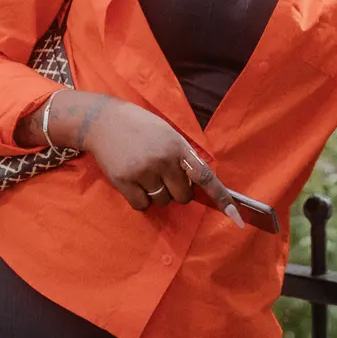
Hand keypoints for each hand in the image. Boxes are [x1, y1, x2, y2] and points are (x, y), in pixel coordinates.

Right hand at [41, 92, 243, 224]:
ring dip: (158, 195)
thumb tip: (197, 183)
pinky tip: (134, 181)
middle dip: (178, 192)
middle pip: (183, 196)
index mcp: (177, 146)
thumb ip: (183, 156)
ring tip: (145, 174)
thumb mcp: (168, 133)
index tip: (234, 216)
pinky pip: (142, 205)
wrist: (102, 121)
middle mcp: (163, 160)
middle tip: (165, 177)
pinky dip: (140, 199)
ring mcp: (143, 171)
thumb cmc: (140, 126)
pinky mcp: (123, 181)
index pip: (204, 176)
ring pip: (162, 201)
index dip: (221, 197)